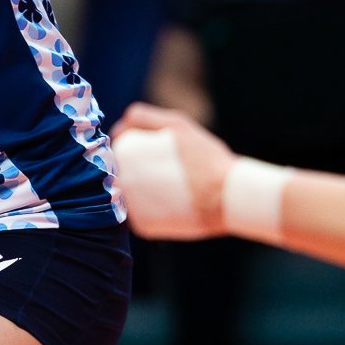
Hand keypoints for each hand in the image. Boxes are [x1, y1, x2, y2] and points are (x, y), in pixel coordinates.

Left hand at [112, 102, 234, 239]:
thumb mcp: (175, 123)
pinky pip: (143, 215)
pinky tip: (176, 205)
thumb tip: (118, 129)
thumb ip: (141, 118)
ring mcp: (129, 205)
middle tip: (171, 173)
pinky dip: (157, 211)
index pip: (120, 148)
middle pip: (124, 172)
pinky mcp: (140, 226)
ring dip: (148, 191)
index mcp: (124, 151)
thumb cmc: (204, 155)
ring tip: (175, 189)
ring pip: (132, 195)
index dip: (141, 148)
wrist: (227, 195)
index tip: (161, 154)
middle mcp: (120, 179)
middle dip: (143, 171)